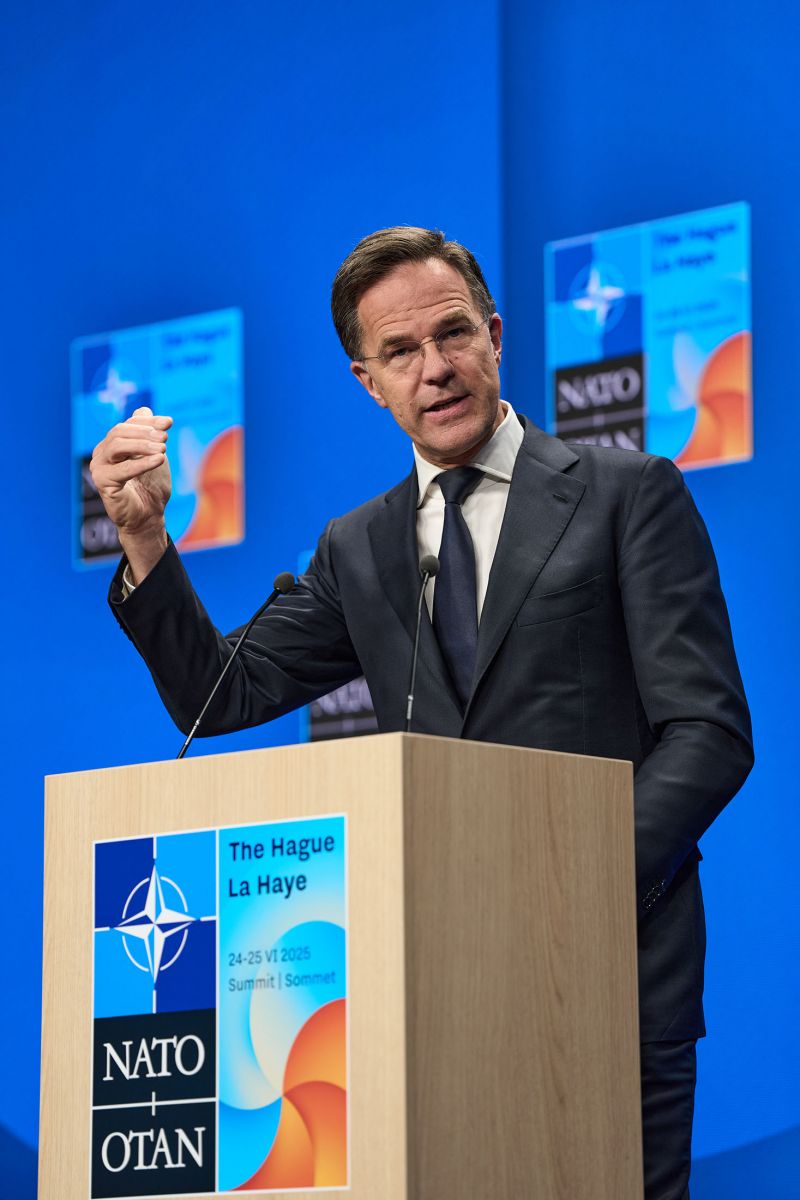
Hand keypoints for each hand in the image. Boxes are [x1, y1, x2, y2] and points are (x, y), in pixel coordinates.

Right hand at [90, 406, 173, 580]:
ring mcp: (99, 467)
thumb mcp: (154, 455)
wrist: (149, 516)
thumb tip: (145, 409)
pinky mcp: (103, 483)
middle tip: (165, 438)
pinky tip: (160, 460)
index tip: (169, 422)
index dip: (148, 421)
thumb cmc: (151, 486)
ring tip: (163, 450)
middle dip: (145, 432)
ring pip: (117, 445)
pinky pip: (121, 469)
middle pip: (119, 431)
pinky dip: (141, 463)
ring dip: (142, 445)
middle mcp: (102, 453)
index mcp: (113, 444)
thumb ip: (150, 434)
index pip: (128, 424)